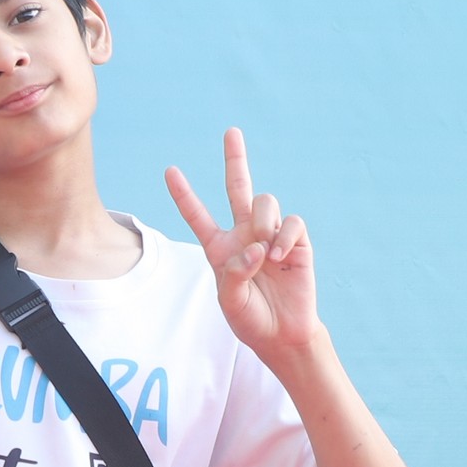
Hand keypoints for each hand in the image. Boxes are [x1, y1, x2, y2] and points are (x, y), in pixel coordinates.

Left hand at [166, 128, 318, 366]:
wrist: (283, 334)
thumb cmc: (251, 318)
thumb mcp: (229, 301)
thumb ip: (234, 273)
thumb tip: (255, 247)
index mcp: (220, 247)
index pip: (198, 215)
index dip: (184, 195)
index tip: (169, 171)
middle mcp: (245, 235)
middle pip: (238, 188)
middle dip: (235, 159)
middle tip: (231, 132)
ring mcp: (271, 236)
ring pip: (266, 202)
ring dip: (263, 223)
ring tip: (266, 253)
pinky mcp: (297, 243)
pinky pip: (291, 223)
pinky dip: (284, 237)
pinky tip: (280, 257)